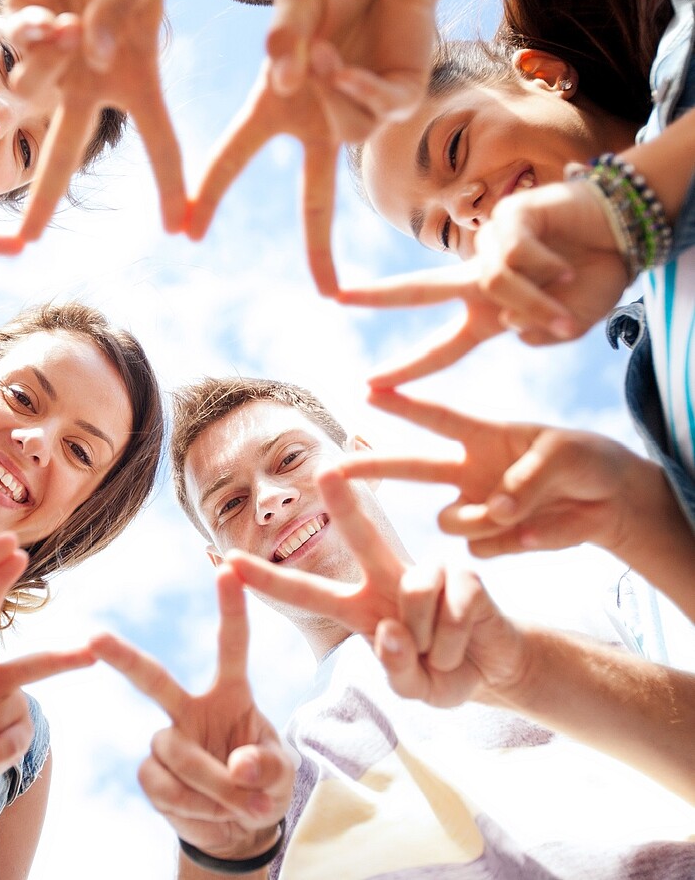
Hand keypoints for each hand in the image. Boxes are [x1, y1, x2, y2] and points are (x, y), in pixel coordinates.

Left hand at [7, 0, 184, 238]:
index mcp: (135, 77)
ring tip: (66, 21)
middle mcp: (90, 81)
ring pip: (34, 93)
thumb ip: (119, 15)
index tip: (178, 229)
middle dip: (45, 198)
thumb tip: (93, 53)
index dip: (170, 186)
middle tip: (27, 242)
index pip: (158, 140)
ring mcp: (51, 61)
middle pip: (64, 151)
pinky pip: (17, 51)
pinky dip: (30, 36)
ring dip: (47, 65)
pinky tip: (47, 13)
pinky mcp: (19, 32)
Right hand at [91, 568, 292, 860]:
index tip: (229, 569)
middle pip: (154, 679)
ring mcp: (167, 740)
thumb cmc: (263, 785)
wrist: (239, 830)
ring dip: (214, 786)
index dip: (231, 607)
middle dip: (123, 658)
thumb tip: (237, 765)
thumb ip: (268, 766)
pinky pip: (163, 785)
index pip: (231, 645)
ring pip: (177, 752)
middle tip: (95, 638)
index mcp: (231, 693)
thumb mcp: (281, 775)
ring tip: (240, 806)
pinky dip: (192, 807)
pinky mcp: (151, 773)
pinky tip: (205, 812)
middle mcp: (191, 708)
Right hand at [186, 0, 442, 294]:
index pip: (235, 156)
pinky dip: (360, 92)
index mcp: (277, 105)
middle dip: (319, 247)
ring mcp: (360, 114)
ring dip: (331, 88)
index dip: (208, 195)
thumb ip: (285, 36)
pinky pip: (381, 112)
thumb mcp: (295, 2)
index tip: (186, 232)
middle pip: (316, 198)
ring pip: (347, 125)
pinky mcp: (402, 98)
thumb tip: (283, 80)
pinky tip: (344, 65)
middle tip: (327, 292)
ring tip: (324, 45)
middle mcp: (317, 120)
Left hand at [227, 467, 525, 707]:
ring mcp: (426, 571)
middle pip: (360, 534)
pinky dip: (456, 642)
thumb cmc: (439, 672)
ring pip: (413, 596)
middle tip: (326, 470)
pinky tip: (464, 642)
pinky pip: (451, 610)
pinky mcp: (463, 575)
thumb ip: (394, 669)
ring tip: (441, 651)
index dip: (267, 579)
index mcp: (358, 606)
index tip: (227, 560)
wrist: (494, 668)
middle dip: (344, 502)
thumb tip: (391, 629)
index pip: (305, 593)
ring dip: (429, 642)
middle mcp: (385, 577)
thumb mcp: (410, 687)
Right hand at [337, 387, 663, 560]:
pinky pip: (483, 550)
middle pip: (411, 468)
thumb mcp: (563, 455)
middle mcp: (469, 471)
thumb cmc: (583, 461)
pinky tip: (537, 531)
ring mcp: (478, 507)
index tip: (369, 391)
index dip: (404, 404)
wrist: (610, 501)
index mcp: (483, 436)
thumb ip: (525, 478)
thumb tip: (497, 511)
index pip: (437, 417)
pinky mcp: (494, 542)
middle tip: (332, 472)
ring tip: (519, 515)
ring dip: (482, 522)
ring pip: (453, 521)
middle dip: (372, 467)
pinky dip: (511, 543)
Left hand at [340, 180, 629, 386]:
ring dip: (538, 299)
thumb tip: (505, 320)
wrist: (623, 233)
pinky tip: (568, 263)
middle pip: (418, 289)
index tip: (369, 386)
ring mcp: (489, 246)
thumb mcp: (567, 325)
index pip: (443, 349)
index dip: (410, 369)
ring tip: (568, 295)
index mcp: (487, 313)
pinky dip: (551, 268)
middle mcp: (478, 280)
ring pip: (496, 282)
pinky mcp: (508, 216)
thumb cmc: (594, 279)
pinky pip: (519, 256)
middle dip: (378, 296)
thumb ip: (537, 333)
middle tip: (337, 297)